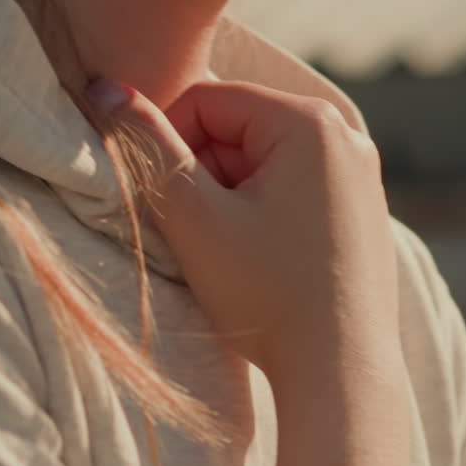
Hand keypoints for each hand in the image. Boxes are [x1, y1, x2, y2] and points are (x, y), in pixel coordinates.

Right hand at [90, 78, 402, 390]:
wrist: (340, 378)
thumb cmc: (268, 296)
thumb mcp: (194, 216)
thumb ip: (146, 146)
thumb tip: (104, 87)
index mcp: (310, 121)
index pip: (207, 100)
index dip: (169, 144)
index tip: (163, 199)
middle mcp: (345, 133)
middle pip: (237, 127)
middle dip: (203, 172)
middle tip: (197, 232)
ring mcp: (359, 171)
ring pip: (260, 157)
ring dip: (228, 193)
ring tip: (229, 251)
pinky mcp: (360, 206)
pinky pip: (292, 183)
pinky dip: (261, 209)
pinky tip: (259, 259)